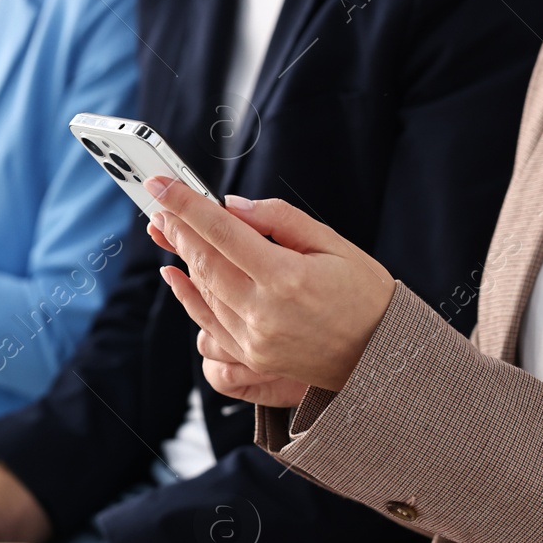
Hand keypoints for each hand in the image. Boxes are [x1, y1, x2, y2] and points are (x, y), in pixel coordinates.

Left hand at [146, 179, 393, 392]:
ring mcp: (255, 340)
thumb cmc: (365, 294)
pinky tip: (176, 274)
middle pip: (205, 262)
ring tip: (168, 230)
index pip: (223, 232)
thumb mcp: (333, 244)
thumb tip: (232, 206)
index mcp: (287, 278)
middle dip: (177, 229)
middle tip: (158, 203)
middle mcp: (265, 312)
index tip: (162, 185)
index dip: (187, 205)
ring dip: (183, 258)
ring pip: (204, 291)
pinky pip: (208, 322)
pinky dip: (189, 296)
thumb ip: (280, 220)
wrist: (384, 356)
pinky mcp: (252, 357)